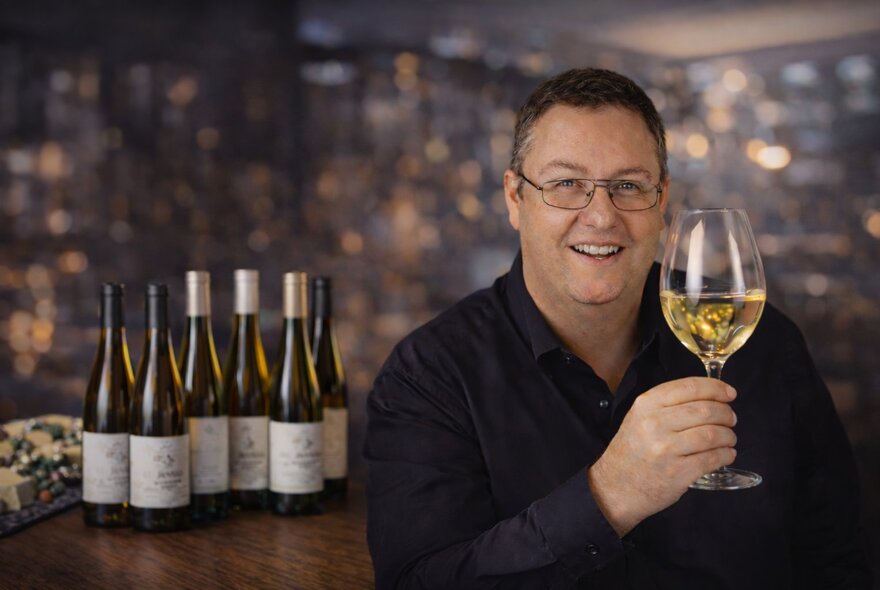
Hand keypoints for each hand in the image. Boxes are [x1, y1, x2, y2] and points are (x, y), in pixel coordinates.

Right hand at [587, 377, 737, 536]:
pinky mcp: (678, 473)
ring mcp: (666, 449)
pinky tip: (726, 454)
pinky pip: (713, 459)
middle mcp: (655, 424)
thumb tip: (710, 397)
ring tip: (729, 438)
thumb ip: (667, 405)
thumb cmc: (632, 452)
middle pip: (706, 410)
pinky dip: (726, 455)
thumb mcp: (639, 418)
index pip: (689, 387)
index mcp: (646, 405)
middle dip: (726, 413)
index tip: (729, 393)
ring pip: (713, 434)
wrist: (615, 487)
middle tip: (731, 418)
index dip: (716, 388)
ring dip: (728, 436)